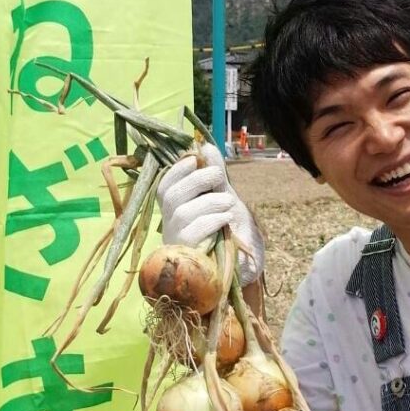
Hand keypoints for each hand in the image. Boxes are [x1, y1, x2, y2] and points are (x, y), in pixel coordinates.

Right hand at [156, 143, 264, 284]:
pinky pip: (192, 232)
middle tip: (218, 175)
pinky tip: (226, 218)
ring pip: (182, 212)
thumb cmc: (229, 230)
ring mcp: (176, 242)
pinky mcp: (187, 257)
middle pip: (170, 196)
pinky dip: (211, 220)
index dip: (176, 170)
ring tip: (230, 202)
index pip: (164, 186)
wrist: (244, 264)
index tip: (195, 159)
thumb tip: (206, 146)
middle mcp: (169, 225)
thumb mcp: (223, 197)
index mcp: (175, 209)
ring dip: (209, 201)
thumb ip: (214, 176)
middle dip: (195, 180)